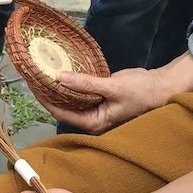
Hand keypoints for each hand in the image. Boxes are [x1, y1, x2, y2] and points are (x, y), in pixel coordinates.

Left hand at [42, 69, 169, 133]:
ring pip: (68, 97)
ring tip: (41, 70)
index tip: (32, 84)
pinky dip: (69, 80)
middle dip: (48, 92)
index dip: (45, 99)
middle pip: (62, 106)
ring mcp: (92, 107)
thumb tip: (59, 77)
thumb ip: (87, 83)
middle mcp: (89, 117)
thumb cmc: (141, 92)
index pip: (61, 112)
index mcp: (92, 123)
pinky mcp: (96, 95)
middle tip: (33, 74)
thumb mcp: (113, 87)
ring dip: (57, 85)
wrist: (160, 86)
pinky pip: (78, 89)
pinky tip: (59, 69)